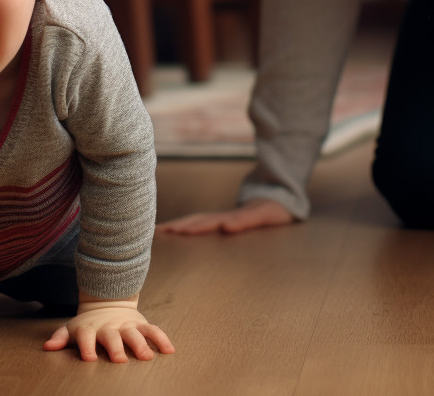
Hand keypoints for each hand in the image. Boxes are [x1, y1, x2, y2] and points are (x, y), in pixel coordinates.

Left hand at [43, 297, 173, 361]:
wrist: (108, 302)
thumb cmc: (88, 324)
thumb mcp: (72, 328)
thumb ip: (60, 337)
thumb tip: (47, 347)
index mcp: (90, 328)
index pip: (86, 336)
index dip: (87, 347)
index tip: (90, 359)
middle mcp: (109, 326)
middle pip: (112, 337)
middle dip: (116, 348)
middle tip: (120, 361)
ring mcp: (126, 325)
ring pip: (134, 334)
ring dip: (140, 345)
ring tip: (146, 357)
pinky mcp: (140, 324)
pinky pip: (153, 330)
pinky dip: (161, 339)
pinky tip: (169, 351)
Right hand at [157, 197, 294, 234]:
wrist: (280, 200)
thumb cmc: (273, 211)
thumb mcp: (262, 217)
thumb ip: (245, 221)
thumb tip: (225, 227)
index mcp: (227, 218)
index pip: (203, 224)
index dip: (187, 228)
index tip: (170, 233)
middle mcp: (220, 217)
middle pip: (193, 221)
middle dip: (174, 227)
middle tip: (153, 234)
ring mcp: (220, 218)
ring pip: (193, 221)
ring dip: (177, 227)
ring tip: (159, 232)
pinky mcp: (223, 221)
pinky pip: (200, 223)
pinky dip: (186, 227)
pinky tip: (178, 232)